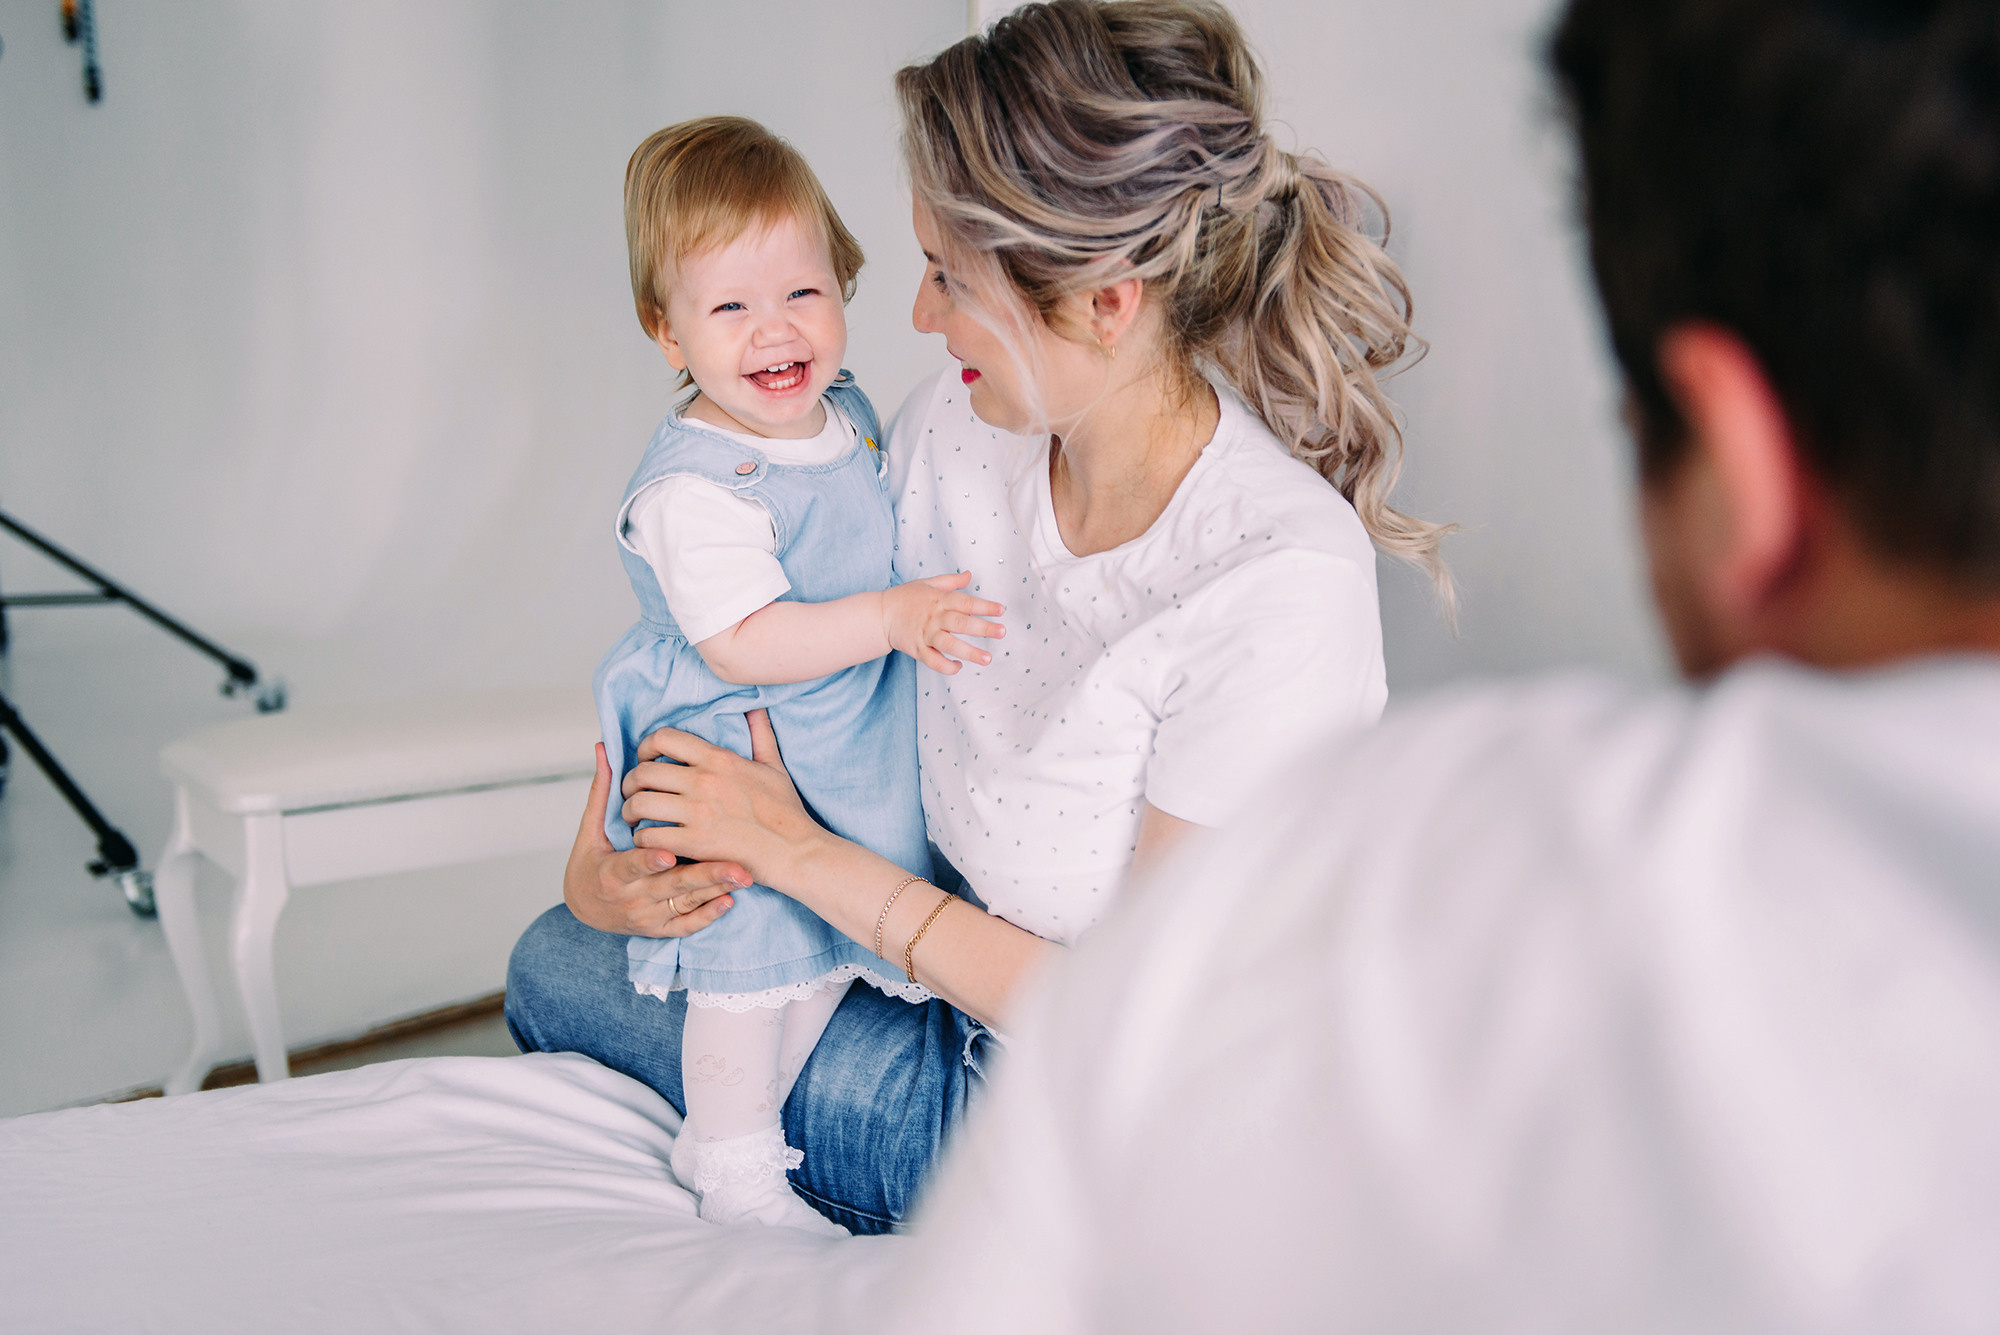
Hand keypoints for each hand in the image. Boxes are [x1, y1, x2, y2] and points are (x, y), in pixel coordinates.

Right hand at [563, 743, 746, 936]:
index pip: (633, 865)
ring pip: (686, 902)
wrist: (585, 910)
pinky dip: (709, 914)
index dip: (649, 860)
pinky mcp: (661, 929)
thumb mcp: (589, 832)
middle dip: (704, 875)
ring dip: (716, 889)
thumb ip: (601, 793)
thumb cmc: (590, 863)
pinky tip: (730, 900)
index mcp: (612, 873)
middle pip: (671, 885)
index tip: (669, 852)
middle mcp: (632, 897)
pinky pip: (688, 924)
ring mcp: (649, 916)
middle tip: (736, 867)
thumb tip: (603, 748)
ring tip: (745, 877)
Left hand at [624, 709, 829, 888]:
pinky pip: (650, 836)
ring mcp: (698, 812)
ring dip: (630, 811)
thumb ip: (761, 734)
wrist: (795, 851)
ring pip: (640, 803)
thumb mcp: (774, 766)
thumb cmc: (785, 811)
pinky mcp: (696, 843)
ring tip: (634, 818)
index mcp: (719, 759)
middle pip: (644, 771)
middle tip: (632, 793)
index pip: (664, 737)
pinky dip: (642, 839)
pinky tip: (649, 841)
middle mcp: (704, 781)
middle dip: (630, 783)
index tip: (645, 760)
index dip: (645, 747)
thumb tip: (756, 708)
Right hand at [882, 571, 1004, 673]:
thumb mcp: (928, 584)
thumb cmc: (905, 598)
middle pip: (961, 623)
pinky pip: (933, 661)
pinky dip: (946, 666)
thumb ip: (950, 581)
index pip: (966, 602)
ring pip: (949, 644)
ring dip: (969, 652)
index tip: (1001, 610)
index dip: (984, 606)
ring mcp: (925, 634)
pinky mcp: (917, 649)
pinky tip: (959, 667)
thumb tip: (969, 575)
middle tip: (1001, 632)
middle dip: (983, 629)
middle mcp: (934, 618)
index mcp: (939, 600)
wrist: (880, 614)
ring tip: (987, 659)